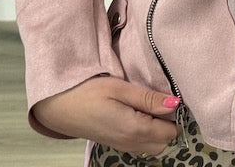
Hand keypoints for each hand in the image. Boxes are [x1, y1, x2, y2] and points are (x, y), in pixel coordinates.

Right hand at [33, 76, 180, 155]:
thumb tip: (175, 104)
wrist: (59, 106)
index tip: (173, 97)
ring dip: (159, 130)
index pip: (170, 132)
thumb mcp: (120, 89)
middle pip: (164, 142)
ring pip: (153, 146)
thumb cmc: (88, 92)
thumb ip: (148, 99)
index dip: (175, 116)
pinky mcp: (115, 144)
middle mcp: (130, 143)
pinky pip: (140, 145)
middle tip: (162, 100)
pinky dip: (148, 133)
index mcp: (134, 130)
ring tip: (152, 105)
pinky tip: (141, 114)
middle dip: (170, 124)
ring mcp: (122, 146)